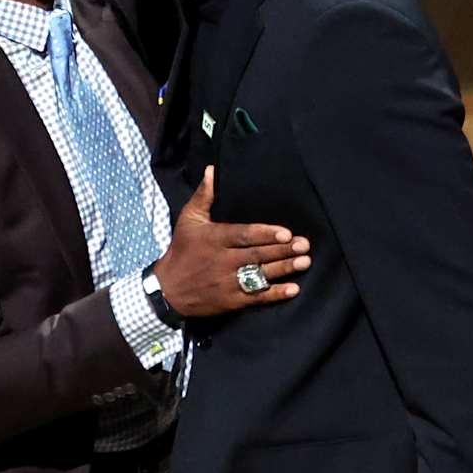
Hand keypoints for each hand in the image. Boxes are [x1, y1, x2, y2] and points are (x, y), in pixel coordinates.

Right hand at [153, 167, 309, 316]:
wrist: (167, 290)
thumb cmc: (181, 251)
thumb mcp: (188, 220)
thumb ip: (203, 196)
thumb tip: (212, 171)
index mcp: (214, 239)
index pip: (243, 235)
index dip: (265, 234)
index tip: (286, 233)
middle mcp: (222, 261)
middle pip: (256, 255)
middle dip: (282, 250)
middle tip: (304, 245)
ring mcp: (227, 282)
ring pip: (259, 275)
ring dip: (284, 268)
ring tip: (304, 262)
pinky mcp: (231, 301)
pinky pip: (256, 297)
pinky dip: (275, 294)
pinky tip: (293, 289)